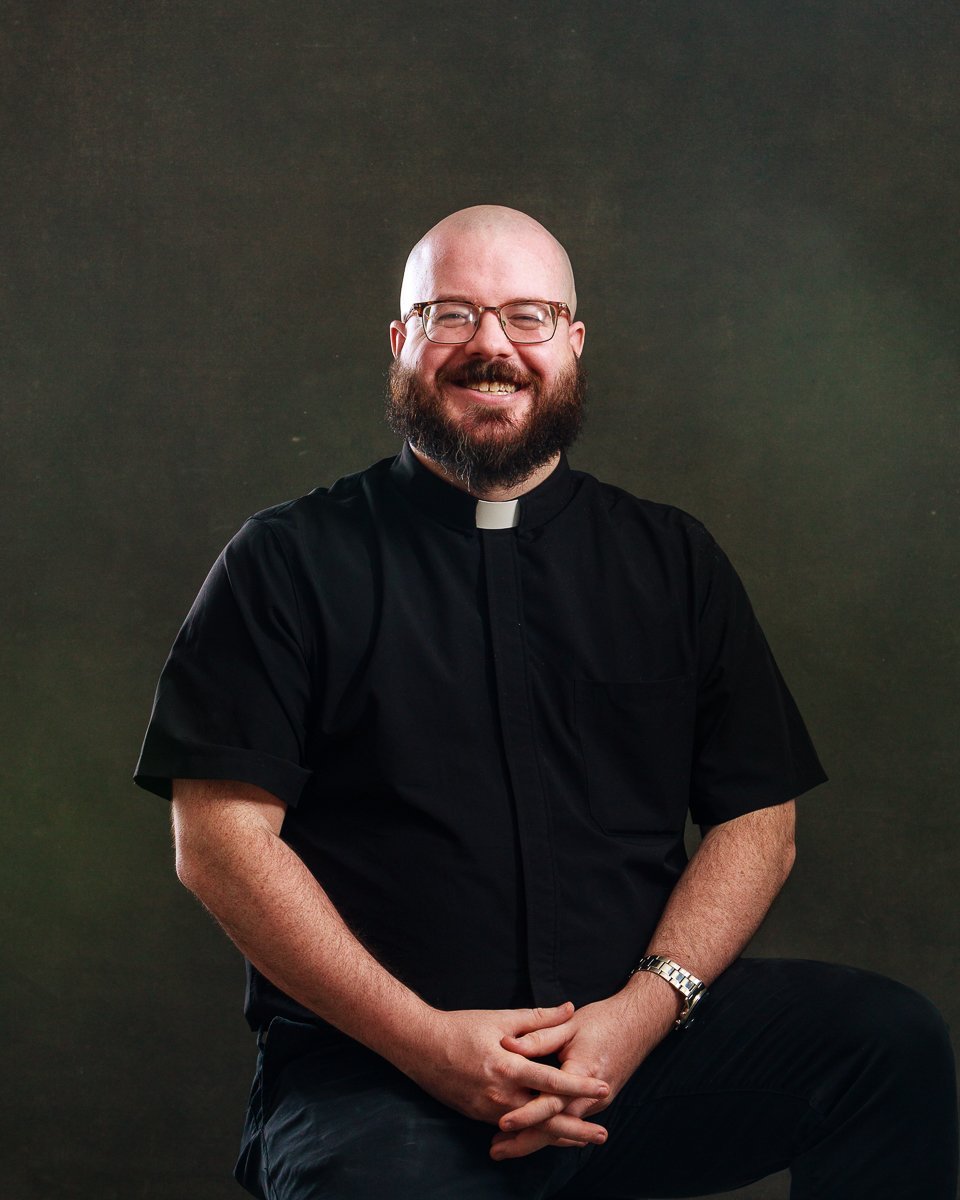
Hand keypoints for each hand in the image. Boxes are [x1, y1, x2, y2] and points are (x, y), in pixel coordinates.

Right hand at [400, 1002, 610, 1134]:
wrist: (420, 1047)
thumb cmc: (461, 1028)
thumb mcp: (500, 1018)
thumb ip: (538, 1018)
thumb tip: (569, 1008)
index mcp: (509, 1068)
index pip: (552, 1082)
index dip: (579, 1087)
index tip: (603, 1089)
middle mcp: (501, 1095)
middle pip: (546, 1118)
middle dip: (576, 1129)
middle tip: (603, 1135)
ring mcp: (489, 1110)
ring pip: (530, 1128)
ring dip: (558, 1135)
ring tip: (583, 1141)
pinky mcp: (479, 1115)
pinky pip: (513, 1128)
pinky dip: (533, 1132)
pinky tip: (548, 1136)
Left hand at [490, 980, 676, 1159]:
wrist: (639, 1024)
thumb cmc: (604, 1021)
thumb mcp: (570, 1025)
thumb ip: (539, 1036)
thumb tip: (507, 1044)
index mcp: (582, 1074)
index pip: (551, 1103)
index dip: (526, 1114)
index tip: (503, 1123)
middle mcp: (591, 1097)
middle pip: (555, 1127)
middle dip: (525, 1141)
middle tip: (495, 1150)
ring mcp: (596, 1104)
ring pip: (561, 1128)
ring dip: (534, 1138)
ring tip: (504, 1147)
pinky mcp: (596, 1103)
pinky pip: (569, 1121)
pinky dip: (549, 1131)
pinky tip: (531, 1136)